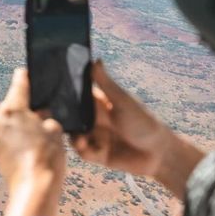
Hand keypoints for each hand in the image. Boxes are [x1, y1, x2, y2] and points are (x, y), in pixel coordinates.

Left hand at [0, 68, 64, 215]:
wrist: (34, 188)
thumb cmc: (46, 157)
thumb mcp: (55, 128)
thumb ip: (45, 114)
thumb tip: (41, 111)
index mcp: (12, 107)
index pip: (20, 79)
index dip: (32, 75)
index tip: (38, 74)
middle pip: (13, 100)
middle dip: (28, 102)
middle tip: (46, 109)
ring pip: (9, 118)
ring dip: (21, 119)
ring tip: (40, 129)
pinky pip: (7, 134)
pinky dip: (17, 134)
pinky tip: (31, 143)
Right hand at [72, 60, 203, 199]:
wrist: (159, 152)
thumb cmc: (145, 122)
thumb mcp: (123, 101)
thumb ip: (107, 84)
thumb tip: (95, 60)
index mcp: (101, 105)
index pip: (79, 97)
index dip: (66, 95)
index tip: (55, 94)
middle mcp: (96, 120)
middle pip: (73, 117)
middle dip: (64, 119)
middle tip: (58, 119)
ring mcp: (97, 138)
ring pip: (75, 136)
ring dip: (72, 136)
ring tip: (77, 136)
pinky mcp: (99, 155)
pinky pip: (83, 152)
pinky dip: (81, 149)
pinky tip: (84, 145)